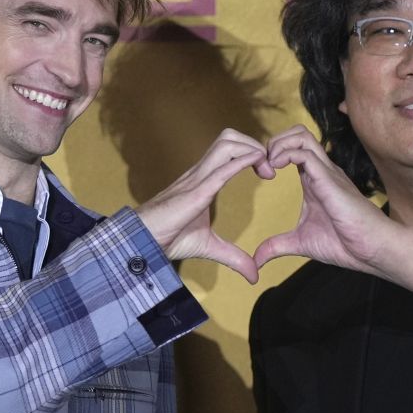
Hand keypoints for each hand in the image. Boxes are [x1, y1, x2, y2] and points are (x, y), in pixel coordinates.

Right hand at [137, 128, 271, 282]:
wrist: (144, 241)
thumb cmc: (168, 238)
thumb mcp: (209, 247)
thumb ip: (233, 257)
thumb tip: (254, 275)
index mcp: (204, 179)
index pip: (230, 150)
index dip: (251, 153)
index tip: (267, 173)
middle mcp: (200, 173)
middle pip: (229, 137)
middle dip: (254, 144)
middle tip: (268, 168)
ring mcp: (197, 179)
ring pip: (226, 144)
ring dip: (250, 149)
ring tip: (264, 167)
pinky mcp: (196, 192)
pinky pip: (221, 169)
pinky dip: (242, 161)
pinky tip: (256, 163)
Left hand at [253, 126, 412, 308]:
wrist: (372, 251)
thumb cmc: (345, 244)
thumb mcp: (300, 243)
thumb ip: (277, 246)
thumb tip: (257, 259)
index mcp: (313, 179)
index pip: (292, 148)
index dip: (271, 154)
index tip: (260, 174)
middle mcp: (321, 170)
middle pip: (297, 134)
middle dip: (273, 142)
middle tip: (262, 166)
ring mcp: (326, 172)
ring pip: (301, 136)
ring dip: (278, 144)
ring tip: (268, 166)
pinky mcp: (329, 179)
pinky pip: (305, 153)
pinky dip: (284, 155)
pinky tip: (275, 171)